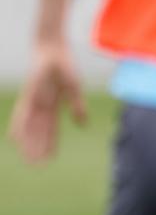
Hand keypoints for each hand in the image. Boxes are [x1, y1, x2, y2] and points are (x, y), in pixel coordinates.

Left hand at [8, 41, 86, 163]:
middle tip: (36, 165)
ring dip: (29, 143)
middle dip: (38, 148)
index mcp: (53, 105)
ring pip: (30, 127)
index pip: (51, 130)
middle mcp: (40, 106)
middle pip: (38, 132)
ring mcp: (33, 100)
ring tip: (29, 158)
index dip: (50, 144)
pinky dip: (19, 127)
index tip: (49, 159)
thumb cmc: (64, 65)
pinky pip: (22, 114)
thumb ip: (77, 106)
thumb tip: (82, 125)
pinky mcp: (29, 94)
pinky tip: (15, 138)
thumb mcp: (74, 88)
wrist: (52, 48)